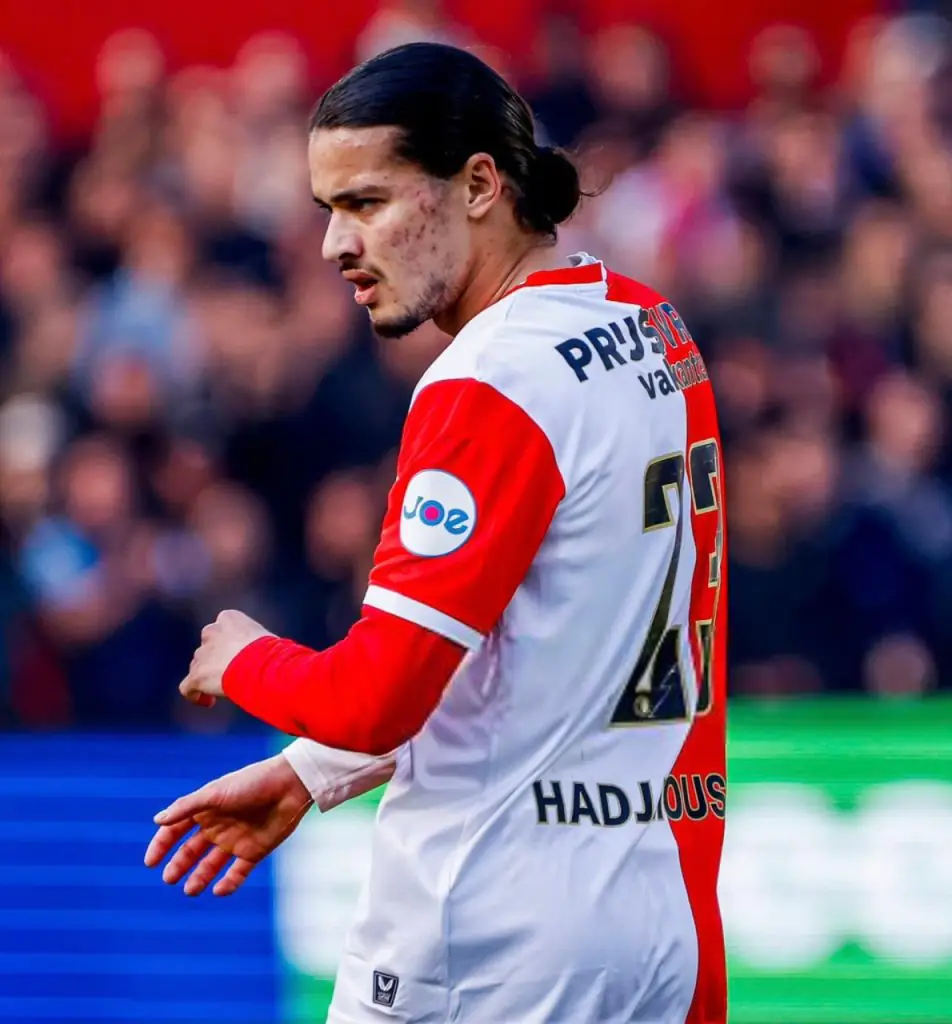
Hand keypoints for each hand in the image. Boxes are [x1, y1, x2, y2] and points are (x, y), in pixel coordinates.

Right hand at [144, 753, 312, 895]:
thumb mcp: (216, 793)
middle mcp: (218, 826)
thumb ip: (187, 807)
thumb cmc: (251, 784)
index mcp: (206, 810)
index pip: (176, 830)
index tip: (150, 862)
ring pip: (211, 864)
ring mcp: (236, 840)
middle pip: (191, 850)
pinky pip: (237, 873)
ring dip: (199, 877)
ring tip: (189, 890)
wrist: (290, 785)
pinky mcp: (255, 851)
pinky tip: (217, 891)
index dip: (162, 844)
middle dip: (179, 864)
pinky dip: (228, 884)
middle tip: (169, 878)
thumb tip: (157, 820)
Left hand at [180, 609, 272, 706]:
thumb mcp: (264, 637)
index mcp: (229, 618)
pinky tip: (208, 702)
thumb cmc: (273, 652)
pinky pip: (187, 687)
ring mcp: (202, 654)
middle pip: (207, 646)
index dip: (227, 642)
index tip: (238, 654)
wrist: (262, 666)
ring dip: (207, 676)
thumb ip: (252, 641)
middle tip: (230, 671)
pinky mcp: (196, 675)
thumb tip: (263, 654)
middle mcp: (211, 632)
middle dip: (214, 658)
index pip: (222, 626)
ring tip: (223, 690)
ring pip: (197, 666)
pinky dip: (195, 694)